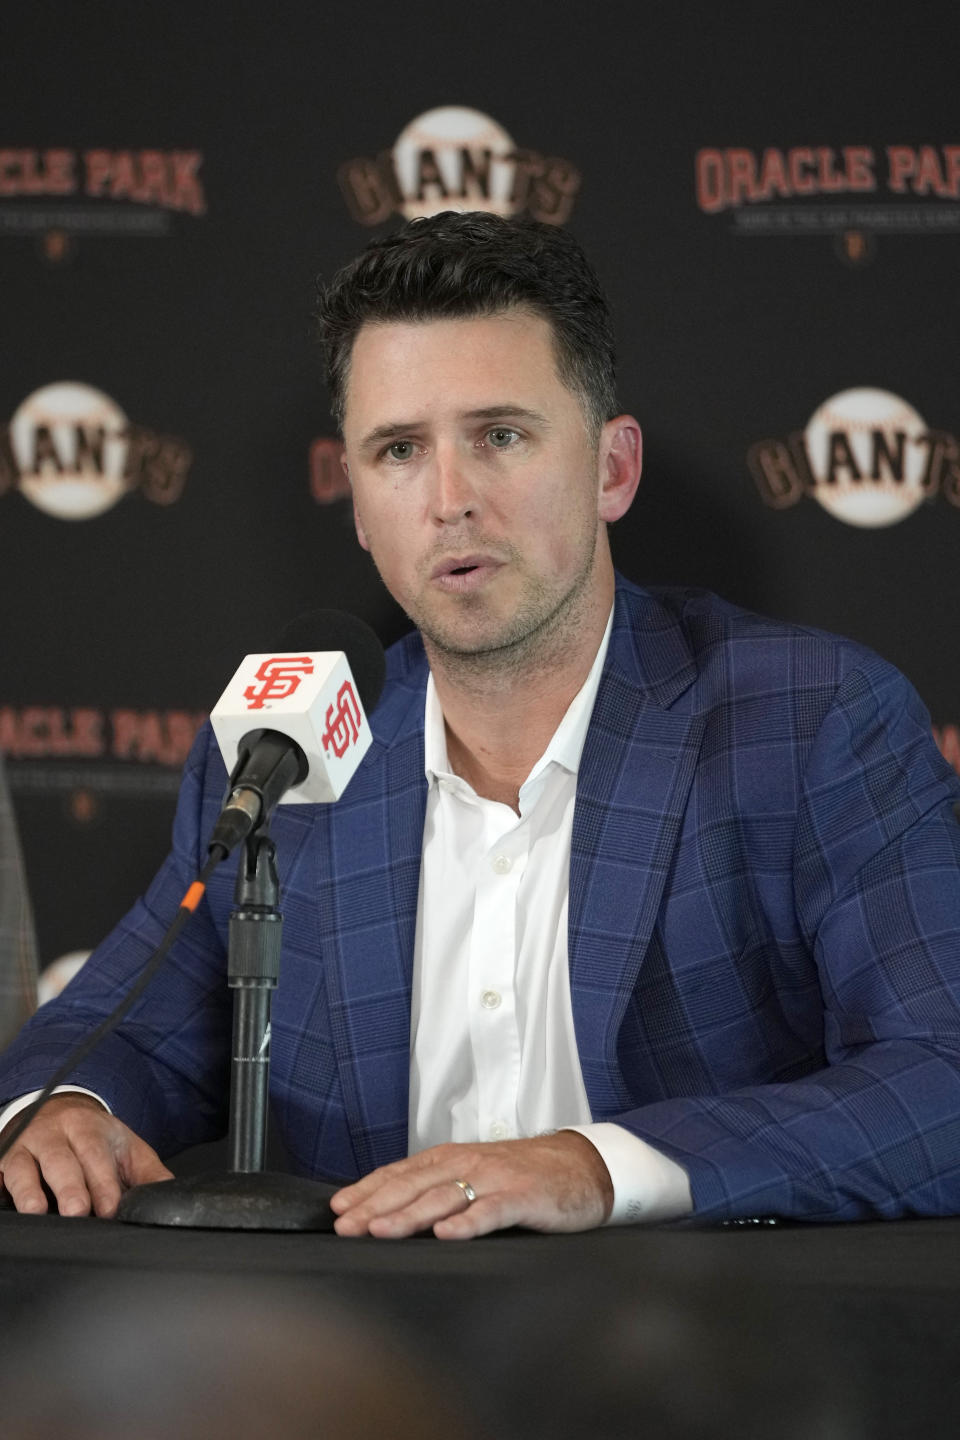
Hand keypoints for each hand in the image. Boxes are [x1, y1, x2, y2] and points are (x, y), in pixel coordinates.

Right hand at [0, 1094, 172, 1218]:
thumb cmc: (94, 1137)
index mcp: (89, 1128)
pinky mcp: (2, 1160)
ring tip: (36, 1210)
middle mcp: (54, 1134)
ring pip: (24, 1167)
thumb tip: (168, 1196)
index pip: (96, 1156)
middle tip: (78, 1211)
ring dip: (29, 1190)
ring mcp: (25, 1147)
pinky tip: (5, 1202)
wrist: (56, 1109)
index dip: (103, 1183)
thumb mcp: (125, 1148)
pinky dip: (1, 1188)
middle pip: (61, 1161)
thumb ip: (147, 1173)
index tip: (110, 1208)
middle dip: (69, 1187)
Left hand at [330, 1131, 613, 1239]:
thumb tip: (392, 1209)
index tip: (337, 1209)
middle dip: (375, 1205)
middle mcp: (468, 1163)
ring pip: (444, 1196)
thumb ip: (440, 1187)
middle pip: (414, 1184)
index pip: (401, 1173)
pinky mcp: (522, 1198)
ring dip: (410, 1214)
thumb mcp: (476, 1174)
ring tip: (381, 1230)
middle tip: (345, 1225)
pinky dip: (467, 1222)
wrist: (581, 1167)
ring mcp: (495, 1179)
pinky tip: (446, 1235)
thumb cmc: (523, 1175)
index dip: (367, 1190)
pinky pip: (490, 1211)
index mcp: (453, 1158)